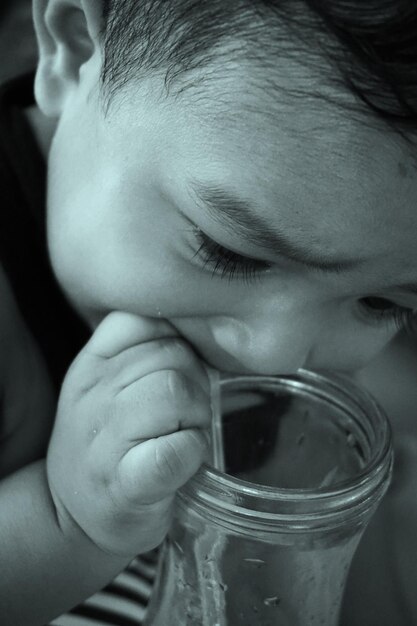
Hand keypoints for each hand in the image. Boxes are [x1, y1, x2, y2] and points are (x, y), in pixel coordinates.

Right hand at [46, 312, 211, 556]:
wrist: (73, 515)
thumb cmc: (107, 443)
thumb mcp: (106, 386)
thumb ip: (140, 352)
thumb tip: (192, 328)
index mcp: (91, 365)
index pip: (143, 320)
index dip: (175, 341)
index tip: (176, 371)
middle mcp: (93, 395)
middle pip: (172, 355)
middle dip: (195, 381)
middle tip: (187, 414)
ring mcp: (106, 440)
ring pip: (175, 391)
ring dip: (197, 415)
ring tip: (185, 434)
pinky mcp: (127, 483)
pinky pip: (177, 448)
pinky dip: (193, 451)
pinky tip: (185, 460)